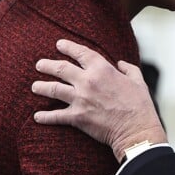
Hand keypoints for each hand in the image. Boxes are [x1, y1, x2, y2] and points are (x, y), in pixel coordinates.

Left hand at [32, 39, 167, 161]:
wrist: (136, 129)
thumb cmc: (139, 104)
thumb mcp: (138, 80)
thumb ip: (128, 68)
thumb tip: (120, 64)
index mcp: (102, 69)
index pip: (80, 53)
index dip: (68, 47)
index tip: (59, 44)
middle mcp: (88, 81)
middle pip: (60, 69)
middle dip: (47, 65)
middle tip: (39, 65)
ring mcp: (80, 99)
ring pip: (53, 89)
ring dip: (41, 87)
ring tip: (34, 87)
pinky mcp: (77, 117)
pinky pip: (56, 116)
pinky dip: (44, 117)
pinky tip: (37, 117)